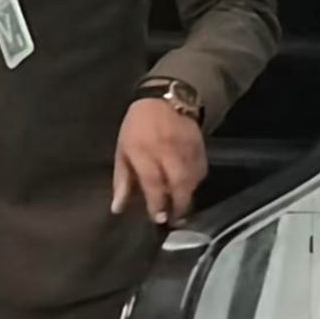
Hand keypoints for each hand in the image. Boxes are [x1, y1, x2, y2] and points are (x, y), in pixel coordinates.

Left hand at [112, 99, 206, 224]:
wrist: (164, 98)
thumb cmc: (137, 127)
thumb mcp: (123, 151)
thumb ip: (122, 181)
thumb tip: (117, 208)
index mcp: (142, 150)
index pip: (153, 182)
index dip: (157, 203)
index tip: (159, 218)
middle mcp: (165, 149)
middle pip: (178, 182)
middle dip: (178, 204)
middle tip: (176, 220)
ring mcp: (185, 147)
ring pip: (192, 178)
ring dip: (188, 196)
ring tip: (182, 207)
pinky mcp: (200, 145)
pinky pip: (202, 170)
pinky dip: (196, 182)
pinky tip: (190, 188)